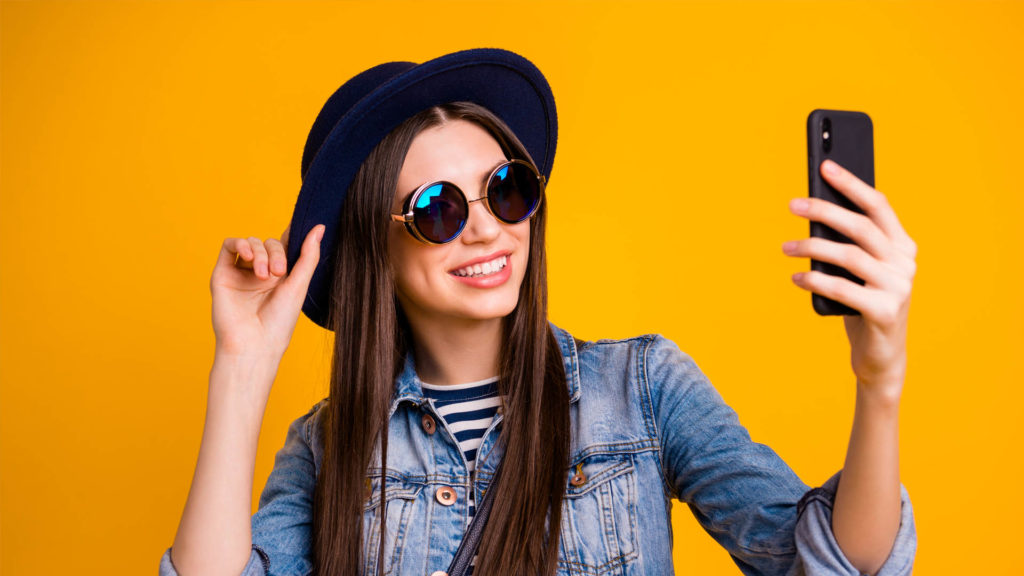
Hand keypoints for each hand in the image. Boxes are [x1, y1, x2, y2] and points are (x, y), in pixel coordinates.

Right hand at [210, 224, 324, 360]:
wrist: (254, 343)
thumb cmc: (279, 322)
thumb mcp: (300, 284)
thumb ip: (308, 255)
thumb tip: (320, 227)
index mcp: (282, 275)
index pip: (286, 245)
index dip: (292, 234)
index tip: (302, 224)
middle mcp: (261, 272)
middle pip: (269, 243)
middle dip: (276, 253)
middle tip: (279, 273)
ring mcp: (242, 272)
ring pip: (251, 243)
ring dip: (261, 253)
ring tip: (264, 276)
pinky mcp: (223, 273)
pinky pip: (229, 246)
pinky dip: (240, 244)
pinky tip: (249, 257)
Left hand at [783, 159, 916, 399]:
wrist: (881, 356)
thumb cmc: (864, 303)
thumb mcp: (860, 270)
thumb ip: (849, 244)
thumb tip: (814, 211)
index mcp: (903, 245)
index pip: (878, 205)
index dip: (851, 184)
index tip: (825, 166)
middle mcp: (905, 263)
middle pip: (860, 226)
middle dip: (824, 211)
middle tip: (793, 204)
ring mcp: (898, 287)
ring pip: (848, 256)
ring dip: (811, 248)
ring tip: (785, 247)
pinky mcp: (884, 311)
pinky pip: (842, 289)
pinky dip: (815, 280)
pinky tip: (796, 277)